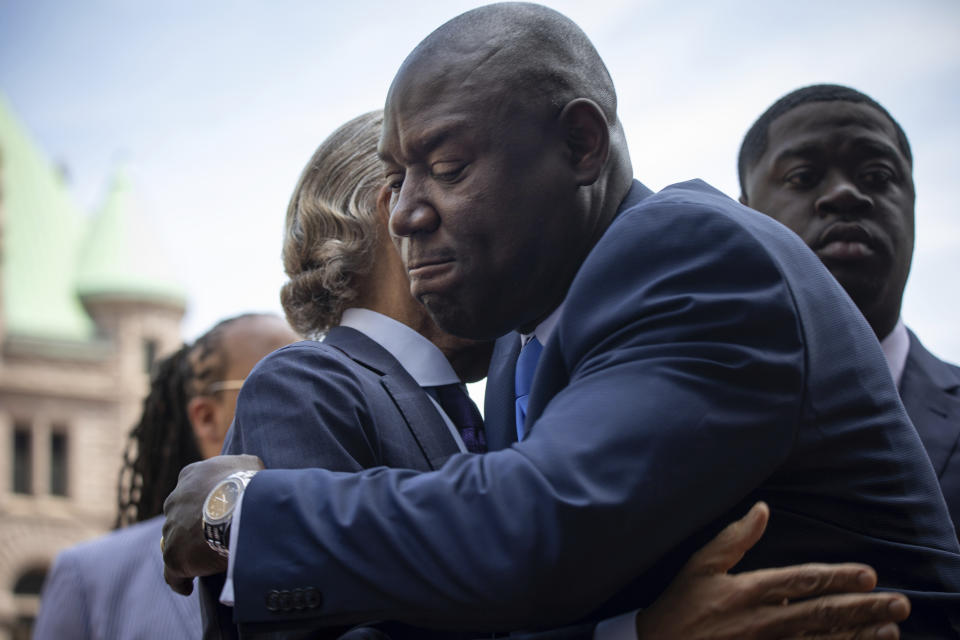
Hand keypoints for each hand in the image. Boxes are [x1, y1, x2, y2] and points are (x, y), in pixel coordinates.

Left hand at [162, 454, 263, 594]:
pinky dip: (179, 579)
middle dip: (193, 525)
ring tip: (207, 562)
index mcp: (190, 476)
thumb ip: (240, 466)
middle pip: (180, 516)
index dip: (204, 501)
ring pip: (176, 542)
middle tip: (213, 537)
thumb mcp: (249, 465)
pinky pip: (172, 572)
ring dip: (190, 551)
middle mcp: (175, 499)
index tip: (215, 512)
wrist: (241, 508)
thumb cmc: (249, 485)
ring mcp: (171, 528)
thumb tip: (245, 470)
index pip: (192, 490)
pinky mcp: (174, 555)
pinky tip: (188, 586)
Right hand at [636, 502, 910, 639]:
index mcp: (747, 591)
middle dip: (863, 609)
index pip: (802, 581)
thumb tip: (763, 509)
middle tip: (899, 605)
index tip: (869, 575)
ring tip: (890, 630)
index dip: (837, 578)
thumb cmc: (679, 605)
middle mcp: (762, 621)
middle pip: (822, 614)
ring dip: (859, 636)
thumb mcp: (700, 565)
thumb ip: (734, 538)